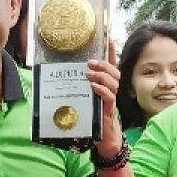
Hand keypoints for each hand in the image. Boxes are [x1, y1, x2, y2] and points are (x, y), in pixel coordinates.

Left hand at [86, 40, 122, 157]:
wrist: (103, 138)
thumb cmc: (92, 117)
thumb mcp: (85, 99)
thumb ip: (79, 88)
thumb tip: (62, 77)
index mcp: (106, 86)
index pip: (111, 66)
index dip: (111, 52)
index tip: (108, 38)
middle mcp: (111, 91)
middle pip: (115, 72)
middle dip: (104, 64)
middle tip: (89, 63)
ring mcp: (111, 100)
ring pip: (114, 83)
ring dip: (102, 76)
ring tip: (89, 74)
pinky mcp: (109, 110)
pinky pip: (109, 97)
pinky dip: (102, 90)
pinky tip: (93, 88)